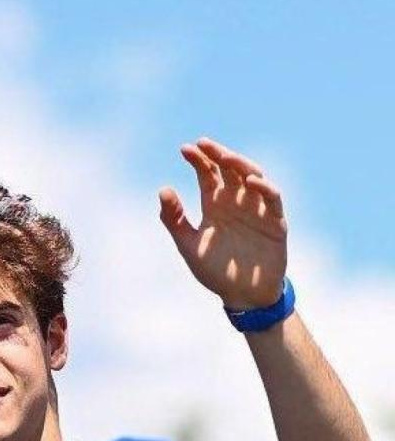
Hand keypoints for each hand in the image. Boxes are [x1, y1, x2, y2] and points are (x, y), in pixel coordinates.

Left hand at [158, 137, 287, 308]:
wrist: (242, 296)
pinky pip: (273, 200)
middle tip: (204, 144)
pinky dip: (264, 188)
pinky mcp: (276, 223)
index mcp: (215, 205)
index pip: (208, 174)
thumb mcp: (188, 245)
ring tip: (225, 156)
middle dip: (218, 154)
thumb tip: (163, 189)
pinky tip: (251, 180)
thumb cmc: (214, 271)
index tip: (184, 149)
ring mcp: (257, 210)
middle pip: (230, 169)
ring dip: (241, 164)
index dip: (198, 160)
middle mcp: (236, 202)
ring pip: (253, 177)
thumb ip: (174, 219)